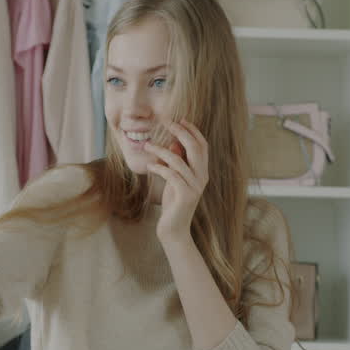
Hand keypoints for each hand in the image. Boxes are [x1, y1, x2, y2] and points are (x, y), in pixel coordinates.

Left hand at [143, 119, 208, 245]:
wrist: (174, 230)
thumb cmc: (173, 204)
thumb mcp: (175, 180)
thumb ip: (176, 163)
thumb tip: (173, 143)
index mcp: (202, 172)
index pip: (202, 145)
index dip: (193, 131)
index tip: (180, 120)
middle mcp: (202, 177)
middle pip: (195, 147)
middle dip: (180, 132)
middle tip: (166, 122)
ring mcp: (195, 186)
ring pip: (178, 160)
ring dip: (160, 150)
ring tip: (147, 145)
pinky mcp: (185, 195)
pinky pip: (171, 174)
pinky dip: (159, 167)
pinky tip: (149, 166)